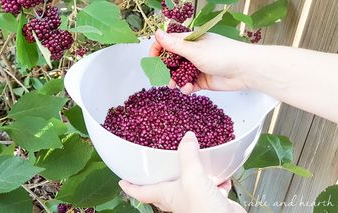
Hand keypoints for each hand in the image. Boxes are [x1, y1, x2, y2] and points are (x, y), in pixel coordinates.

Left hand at [119, 132, 245, 212]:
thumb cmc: (201, 207)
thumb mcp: (192, 176)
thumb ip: (188, 155)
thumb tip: (187, 137)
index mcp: (165, 194)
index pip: (140, 192)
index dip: (129, 186)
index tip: (122, 180)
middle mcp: (177, 198)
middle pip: (163, 188)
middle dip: (160, 177)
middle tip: (156, 164)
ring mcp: (194, 200)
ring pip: (188, 185)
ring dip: (191, 174)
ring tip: (192, 160)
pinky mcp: (211, 200)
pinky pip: (212, 187)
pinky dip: (216, 180)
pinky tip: (220, 172)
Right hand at [150, 30, 250, 93]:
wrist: (246, 70)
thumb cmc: (222, 55)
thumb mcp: (194, 50)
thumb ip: (173, 45)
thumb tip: (157, 32)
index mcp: (190, 40)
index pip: (168, 42)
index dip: (158, 50)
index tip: (152, 59)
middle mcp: (192, 52)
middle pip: (171, 60)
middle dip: (165, 69)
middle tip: (163, 76)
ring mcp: (197, 66)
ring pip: (178, 74)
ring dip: (174, 80)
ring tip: (174, 85)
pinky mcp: (202, 80)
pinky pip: (188, 84)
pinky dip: (186, 87)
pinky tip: (188, 89)